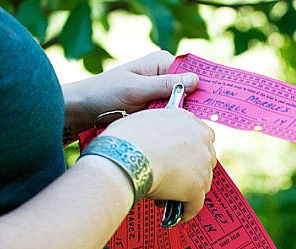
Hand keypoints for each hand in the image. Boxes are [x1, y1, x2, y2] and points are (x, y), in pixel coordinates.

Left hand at [63, 51, 198, 134]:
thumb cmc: (105, 93)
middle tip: (196, 127)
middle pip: (189, 93)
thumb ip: (164, 85)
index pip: (192, 75)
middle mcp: (164, 76)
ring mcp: (161, 94)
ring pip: (181, 109)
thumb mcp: (135, 89)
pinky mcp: (155, 110)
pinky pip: (170, 118)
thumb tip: (196, 80)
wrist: (83, 110)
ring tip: (183, 135)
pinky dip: (171, 127)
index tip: (211, 108)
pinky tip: (173, 138)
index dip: (202, 91)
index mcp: (162, 62)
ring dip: (180, 121)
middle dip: (190, 108)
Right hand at [101, 108, 215, 221]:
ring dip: (188, 191)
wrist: (124, 158)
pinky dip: (187, 211)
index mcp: (187, 119)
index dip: (193, 150)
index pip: (203, 135)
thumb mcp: (143, 121)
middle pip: (207, 160)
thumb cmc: (123, 139)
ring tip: (169, 198)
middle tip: (176, 180)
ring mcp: (202, 164)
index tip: (183, 159)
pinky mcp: (196, 187)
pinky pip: (195, 204)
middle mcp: (201, 139)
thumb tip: (152, 143)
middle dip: (194, 171)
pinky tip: (177, 217)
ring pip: (202, 183)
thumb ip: (159, 130)